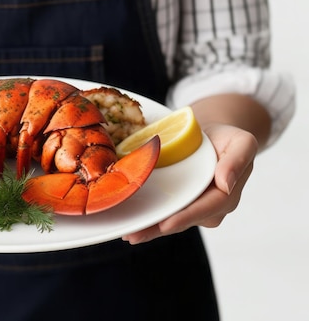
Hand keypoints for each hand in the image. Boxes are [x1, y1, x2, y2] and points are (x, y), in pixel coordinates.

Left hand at [122, 123, 258, 243]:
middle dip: (159, 229)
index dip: (185, 218)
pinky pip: (164, 214)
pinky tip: (130, 227)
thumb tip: (226, 184)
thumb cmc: (227, 138)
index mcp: (226, 194)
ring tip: (128, 234)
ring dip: (149, 229)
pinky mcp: (180, 204)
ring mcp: (194, 208)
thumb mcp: (241, 142)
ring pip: (171, 221)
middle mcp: (210, 207)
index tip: (165, 224)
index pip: (204, 209)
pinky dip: (148, 220)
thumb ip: (238, 161)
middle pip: (183, 220)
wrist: (213, 134)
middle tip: (134, 235)